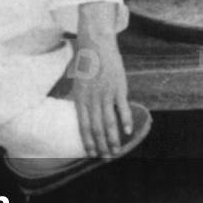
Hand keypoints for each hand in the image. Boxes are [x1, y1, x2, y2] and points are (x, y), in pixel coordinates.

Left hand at [70, 30, 131, 158]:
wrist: (96, 44)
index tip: (90, 154)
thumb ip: (77, 97)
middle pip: (96, 127)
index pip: (82, 124)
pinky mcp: (118, 88)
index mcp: (80, 97)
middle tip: (104, 158)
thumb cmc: (86, 64)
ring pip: (109, 121)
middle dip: (100, 145)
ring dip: (112, 138)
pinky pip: (122, 108)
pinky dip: (126, 121)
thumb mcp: (77, 81)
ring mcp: (105, 93)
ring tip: (115, 151)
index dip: (86, 140)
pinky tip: (128, 133)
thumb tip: (74, 111)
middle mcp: (92, 98)